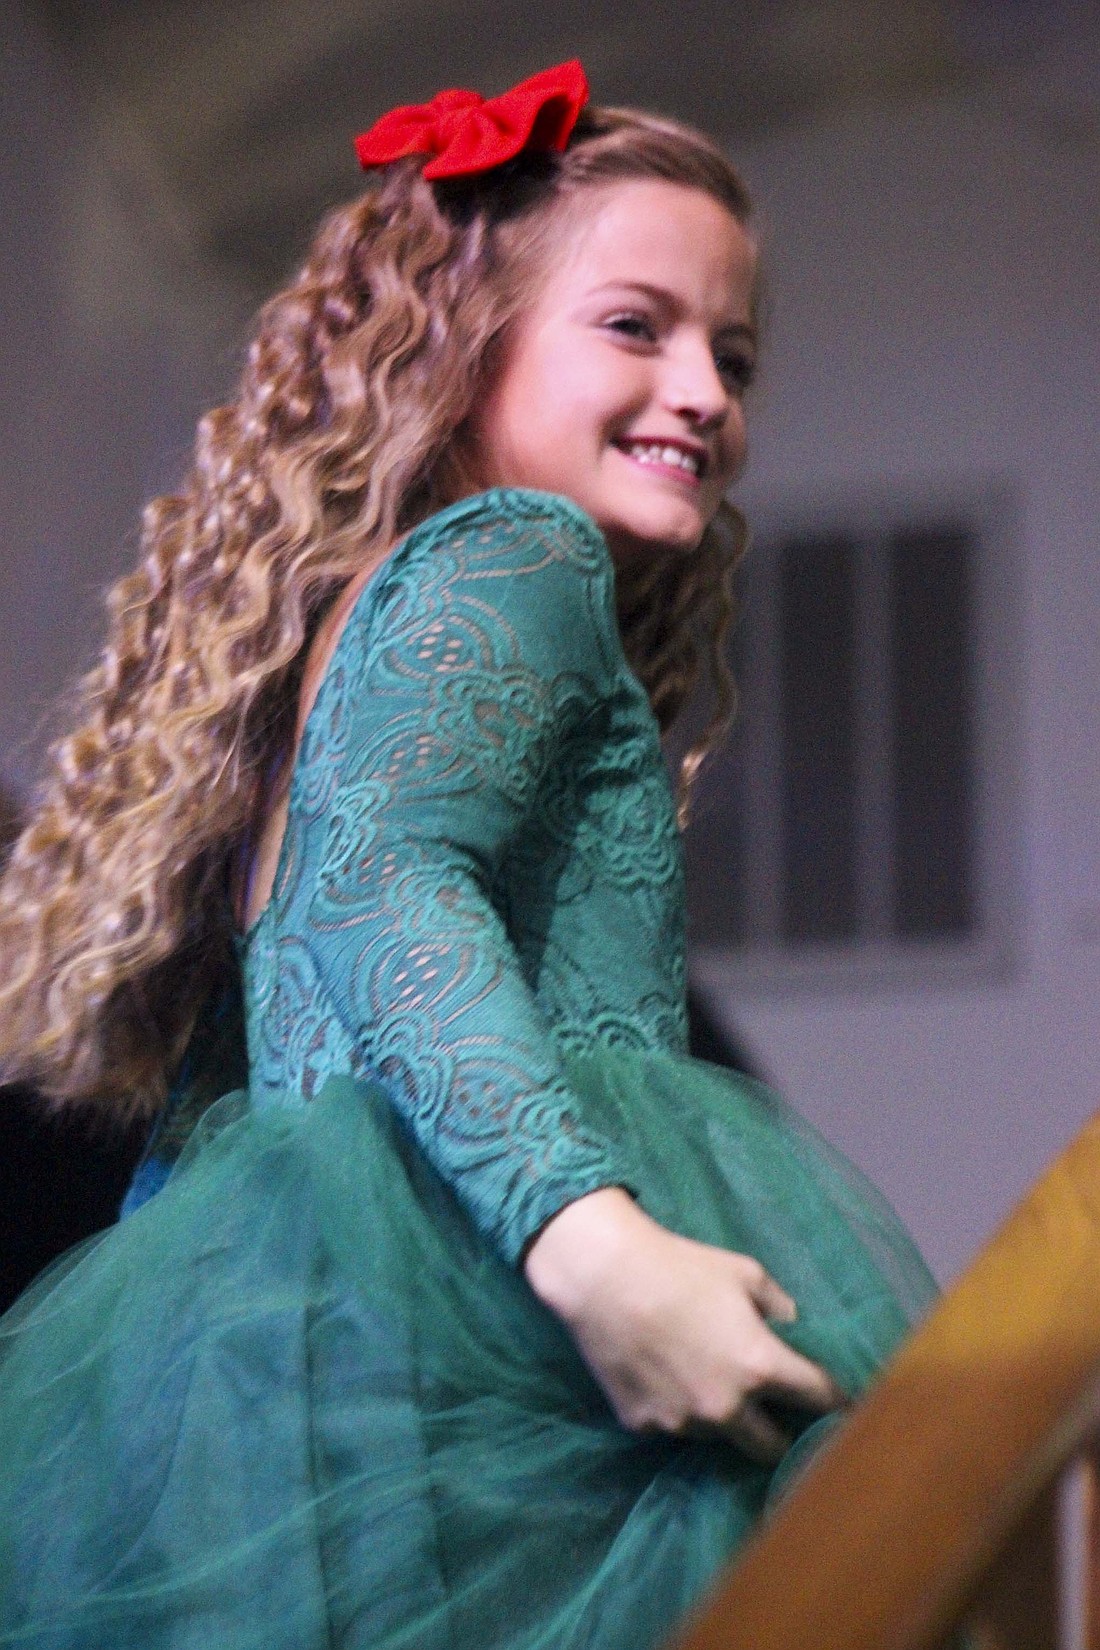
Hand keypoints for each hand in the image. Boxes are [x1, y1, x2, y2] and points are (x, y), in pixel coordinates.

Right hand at [523, 1187, 846, 1462]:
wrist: (602, 1275)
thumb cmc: (679, 1265)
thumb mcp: (744, 1273)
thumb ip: (779, 1307)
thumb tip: (795, 1329)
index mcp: (761, 1366)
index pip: (821, 1400)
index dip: (836, 1400)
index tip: (841, 1403)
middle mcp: (727, 1408)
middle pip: (773, 1449)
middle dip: (780, 1433)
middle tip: (772, 1409)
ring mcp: (683, 1423)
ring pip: (719, 1437)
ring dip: (723, 1419)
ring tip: (702, 1377)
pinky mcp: (645, 1426)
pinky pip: (674, 1426)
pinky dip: (676, 1410)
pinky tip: (662, 1374)